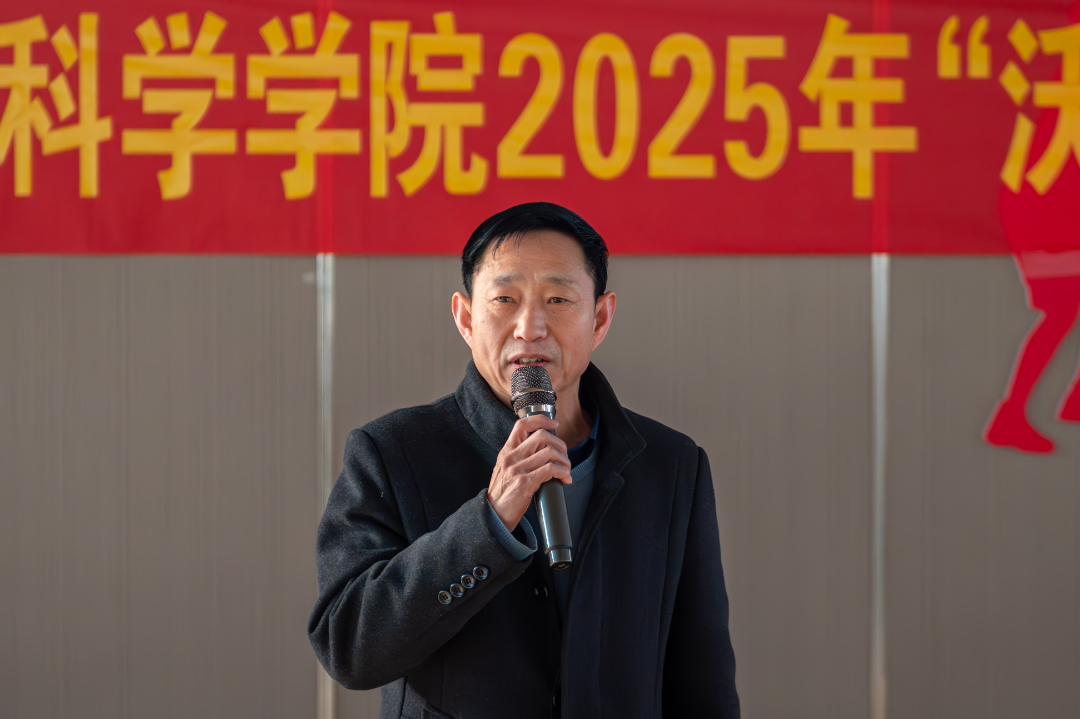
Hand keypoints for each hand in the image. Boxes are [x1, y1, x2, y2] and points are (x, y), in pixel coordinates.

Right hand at [487, 414, 571, 530]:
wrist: (493, 514)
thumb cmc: (502, 493)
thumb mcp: (505, 468)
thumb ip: (519, 456)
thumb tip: (542, 449)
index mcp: (506, 451)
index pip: (522, 425)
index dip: (541, 420)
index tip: (554, 424)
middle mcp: (511, 457)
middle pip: (542, 436)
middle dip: (560, 444)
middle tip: (564, 456)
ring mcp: (518, 470)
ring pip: (549, 452)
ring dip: (564, 461)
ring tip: (566, 470)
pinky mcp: (525, 483)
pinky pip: (550, 470)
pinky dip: (562, 472)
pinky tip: (564, 478)